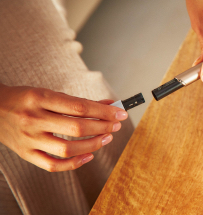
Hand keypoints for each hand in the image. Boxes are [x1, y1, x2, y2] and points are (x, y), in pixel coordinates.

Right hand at [0, 84, 127, 171]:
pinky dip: (74, 163)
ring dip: (93, 144)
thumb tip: (109, 106)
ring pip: (67, 148)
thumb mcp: (49, 93)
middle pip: (76, 128)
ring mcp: (29, 139)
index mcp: (39, 98)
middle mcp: (33, 119)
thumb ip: (78, 102)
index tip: (120, 113)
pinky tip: (89, 156)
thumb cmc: (25, 99)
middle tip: (116, 125)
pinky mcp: (26, 154)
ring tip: (106, 137)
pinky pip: (53, 165)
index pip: (80, 107)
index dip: (104, 112)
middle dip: (102, 127)